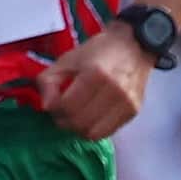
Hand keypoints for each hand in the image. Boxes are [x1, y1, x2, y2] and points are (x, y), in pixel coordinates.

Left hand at [32, 21, 150, 138]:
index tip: (52, 104)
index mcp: (95, 74)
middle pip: (79, 122)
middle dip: (64, 121)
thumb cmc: (97, 51)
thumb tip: (46, 107)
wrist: (133, 45)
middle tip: (61, 113)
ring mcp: (126, 103)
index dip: (54, 110)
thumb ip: (48, 81)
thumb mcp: (66, 59)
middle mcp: (114, 91)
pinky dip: (94, 130)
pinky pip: (107, 133)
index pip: (67, 106)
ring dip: (78, 129)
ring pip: (93, 133)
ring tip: (74, 117)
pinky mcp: (134, 111)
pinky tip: (89, 118)